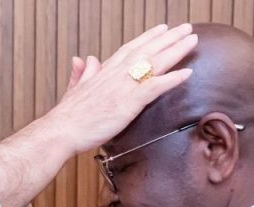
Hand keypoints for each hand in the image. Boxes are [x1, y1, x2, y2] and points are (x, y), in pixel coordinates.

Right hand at [47, 23, 197, 154]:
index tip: (162, 29)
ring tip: (192, 41)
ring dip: (175, 50)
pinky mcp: (128, 102)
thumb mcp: (74, 89)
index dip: (148, 38)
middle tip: (186, 28)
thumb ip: (82, 73)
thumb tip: (82, 59)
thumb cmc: (67, 117)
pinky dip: (171, 79)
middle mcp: (116, 74)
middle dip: (168, 38)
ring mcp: (123, 86)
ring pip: (154, 63)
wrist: (61, 130)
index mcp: (104, 71)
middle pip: (147, 51)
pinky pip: (154, 87)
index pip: (130, 49)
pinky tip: (187, 73)